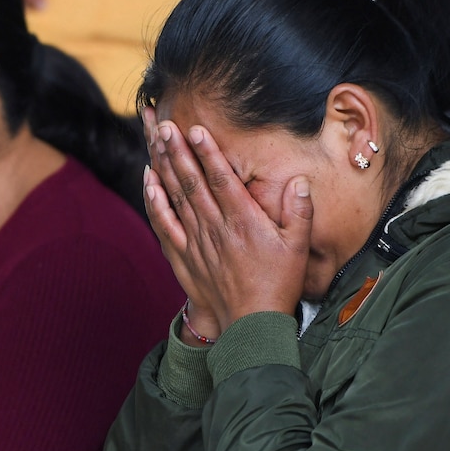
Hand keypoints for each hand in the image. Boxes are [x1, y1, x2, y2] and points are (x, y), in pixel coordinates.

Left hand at [141, 106, 313, 337]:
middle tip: (164, 124)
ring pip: (176, 197)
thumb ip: (300, 212)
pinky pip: (164, 224)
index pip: (220, 178)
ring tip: (154, 142)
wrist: (251, 325)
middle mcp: (215, 227)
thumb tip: (300, 180)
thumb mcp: (298, 248)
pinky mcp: (183, 256)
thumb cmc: (277, 284)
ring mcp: (195, 242)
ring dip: (164, 167)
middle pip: (192, 181)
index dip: (207, 152)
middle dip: (177, 150)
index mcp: (243, 221)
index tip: (195, 128)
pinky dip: (155, 202)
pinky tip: (149, 182)